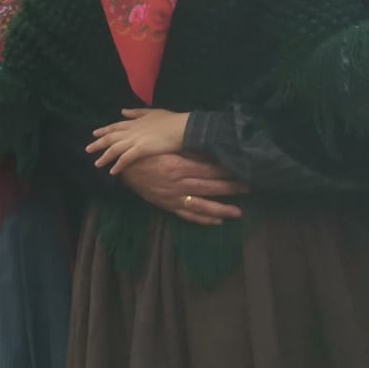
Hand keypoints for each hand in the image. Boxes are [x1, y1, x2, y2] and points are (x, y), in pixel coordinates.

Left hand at [88, 107, 189, 175]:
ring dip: (105, 157)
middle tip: (88, 149)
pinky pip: (125, 159)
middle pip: (110, 138)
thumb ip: (136, 113)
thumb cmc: (171, 120)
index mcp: (134, 122)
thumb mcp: (152, 112)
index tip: (94, 133)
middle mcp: (131, 131)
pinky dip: (118, 165)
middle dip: (98, 143)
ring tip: (97, 164)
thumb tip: (122, 111)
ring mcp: (135, 140)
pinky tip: (112, 171)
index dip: (104, 130)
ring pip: (114, 149)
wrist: (182, 128)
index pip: (115, 127)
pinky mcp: (140, 149)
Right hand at [118, 152, 247, 225]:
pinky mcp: (167, 205)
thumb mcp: (163, 147)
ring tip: (238, 212)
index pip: (208, 169)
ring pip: (202, 205)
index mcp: (177, 166)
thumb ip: (184, 149)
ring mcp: (173, 197)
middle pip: (210, 187)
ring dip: (221, 209)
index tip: (241, 169)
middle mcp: (178, 184)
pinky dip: (203, 219)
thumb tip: (207, 149)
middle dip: (230, 188)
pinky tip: (216, 220)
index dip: (226, 170)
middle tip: (248, 188)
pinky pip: (188, 215)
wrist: (119, 169)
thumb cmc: (142, 153)